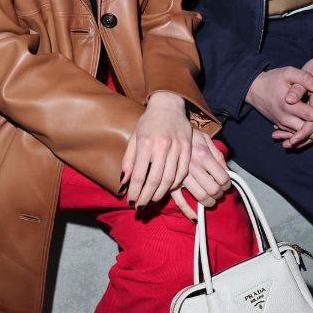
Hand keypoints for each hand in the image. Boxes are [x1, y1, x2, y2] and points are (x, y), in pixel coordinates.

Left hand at [121, 92, 190, 209]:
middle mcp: (162, 146)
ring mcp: (177, 147)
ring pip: (170, 179)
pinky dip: (175, 184)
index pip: (140, 175)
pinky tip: (168, 188)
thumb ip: (129, 160)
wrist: (168, 105)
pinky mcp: (188, 148)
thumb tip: (124, 181)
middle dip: (147, 197)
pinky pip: (183, 172)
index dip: (136, 192)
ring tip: (153, 200)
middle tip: (141, 207)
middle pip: (155, 180)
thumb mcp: (134, 138)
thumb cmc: (148, 122)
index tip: (132, 202)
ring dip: (160, 194)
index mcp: (146, 143)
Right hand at [170, 131, 231, 220]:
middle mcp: (192, 166)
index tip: (226, 185)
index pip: (222, 177)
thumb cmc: (187, 135)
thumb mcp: (205, 138)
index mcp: (202, 154)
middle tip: (219, 193)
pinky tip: (196, 217)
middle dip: (219, 195)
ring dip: (209, 202)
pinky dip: (189, 212)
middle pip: (213, 189)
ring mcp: (180, 175)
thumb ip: (217, 154)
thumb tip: (227, 171)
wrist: (164, 130)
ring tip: (211, 201)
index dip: (227, 184)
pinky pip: (180, 201)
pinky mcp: (170, 183)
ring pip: (200, 196)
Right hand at [245, 66, 312, 133]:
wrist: (254, 89)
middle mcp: (285, 118)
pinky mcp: (281, 125)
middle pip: (309, 131)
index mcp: (289, 106)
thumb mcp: (288, 72)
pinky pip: (296, 134)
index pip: (312, 116)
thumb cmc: (272, 78)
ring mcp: (282, 124)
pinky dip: (309, 134)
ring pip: (303, 136)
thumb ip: (304, 78)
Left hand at [274, 39, 312, 149]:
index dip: (302, 133)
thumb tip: (289, 99)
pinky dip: (304, 129)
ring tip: (284, 142)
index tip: (291, 141)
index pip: (312, 123)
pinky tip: (290, 130)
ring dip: (301, 137)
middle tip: (284, 145)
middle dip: (300, 140)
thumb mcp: (308, 73)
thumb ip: (298, 88)